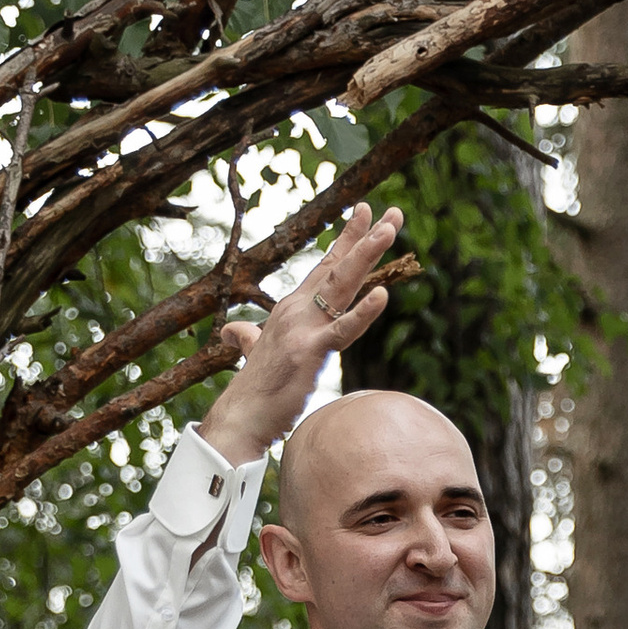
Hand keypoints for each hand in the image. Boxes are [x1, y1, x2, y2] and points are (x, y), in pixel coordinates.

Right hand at [200, 202, 407, 463]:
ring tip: (389, 230)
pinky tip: (382, 294)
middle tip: (394, 213)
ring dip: (366, 255)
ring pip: (341, 285)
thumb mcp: (254, 353)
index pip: (325, 266)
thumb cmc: (254, 388)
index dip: (347, 238)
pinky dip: (363, 312)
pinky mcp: (310, 352)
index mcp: (293, 308)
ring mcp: (303, 328)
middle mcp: (298, 310)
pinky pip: (342, 330)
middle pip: (338, 266)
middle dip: (366, 238)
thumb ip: (247, 337)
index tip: (367, 211)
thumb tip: (232, 334)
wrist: (241, 417)